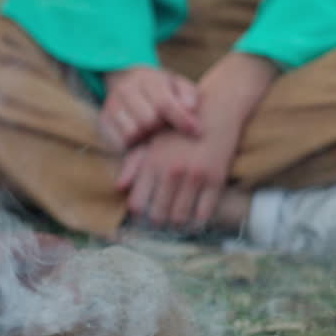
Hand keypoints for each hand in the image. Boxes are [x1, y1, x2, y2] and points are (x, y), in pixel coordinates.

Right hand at [99, 65, 200, 151]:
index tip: (195, 131)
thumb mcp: (178, 85)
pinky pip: (119, 142)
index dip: (181, 120)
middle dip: (161, 128)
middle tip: (167, 128)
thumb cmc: (161, 88)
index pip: (164, 104)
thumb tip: (190, 110)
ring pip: (132, 133)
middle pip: (148, 121)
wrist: (126, 79)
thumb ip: (188, 95)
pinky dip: (132, 145)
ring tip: (152, 133)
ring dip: (146, 137)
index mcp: (148, 80)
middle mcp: (126, 90)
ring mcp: (112, 106)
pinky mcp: (103, 121)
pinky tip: (140, 139)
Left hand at [115, 52, 277, 227]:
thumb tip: (120, 187)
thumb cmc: (178, 128)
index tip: (144, 214)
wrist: (215, 112)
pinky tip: (195, 220)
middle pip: (158, 214)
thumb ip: (133, 164)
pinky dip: (198, 221)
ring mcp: (194, 177)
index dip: (139, 212)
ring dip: (177, 224)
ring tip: (177, 222)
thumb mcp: (152, 142)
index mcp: (152, 163)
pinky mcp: (215, 179)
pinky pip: (204, 212)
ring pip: (180, 216)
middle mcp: (171, 172)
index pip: (137, 202)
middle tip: (162, 221)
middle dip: (158, 221)